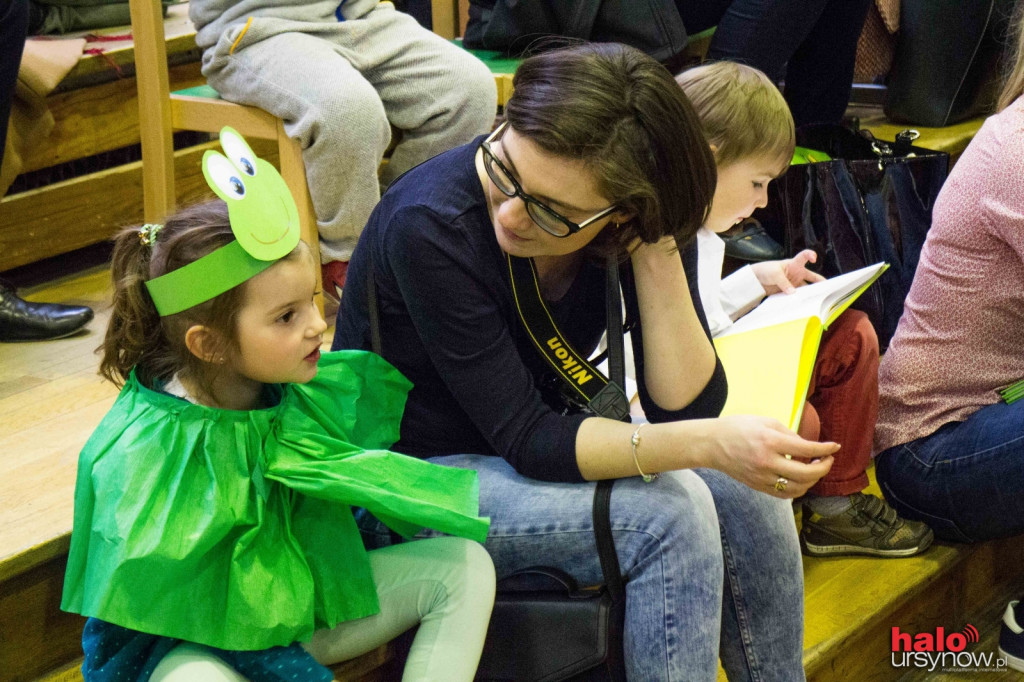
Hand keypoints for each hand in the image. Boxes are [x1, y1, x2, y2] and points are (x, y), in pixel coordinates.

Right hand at [709, 415, 836, 497]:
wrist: (712, 444)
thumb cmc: (737, 428)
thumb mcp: (765, 421)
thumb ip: (788, 433)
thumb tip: (807, 446)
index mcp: (769, 441)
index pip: (806, 448)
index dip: (825, 449)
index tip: (836, 447)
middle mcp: (767, 462)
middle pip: (806, 473)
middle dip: (823, 467)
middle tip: (828, 459)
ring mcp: (762, 477)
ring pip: (798, 488)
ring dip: (812, 481)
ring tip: (815, 469)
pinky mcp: (758, 486)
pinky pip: (785, 494)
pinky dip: (798, 488)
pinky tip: (801, 479)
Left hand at [750, 250, 825, 294]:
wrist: (755, 280)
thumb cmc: (765, 270)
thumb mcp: (775, 274)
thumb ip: (784, 283)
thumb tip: (793, 293)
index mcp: (794, 264)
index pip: (804, 256)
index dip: (810, 255)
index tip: (814, 259)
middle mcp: (797, 273)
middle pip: (812, 277)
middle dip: (820, 283)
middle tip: (828, 289)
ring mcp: (794, 283)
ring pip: (806, 289)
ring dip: (809, 294)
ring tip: (815, 300)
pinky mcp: (789, 292)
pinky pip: (797, 296)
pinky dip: (800, 300)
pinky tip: (803, 305)